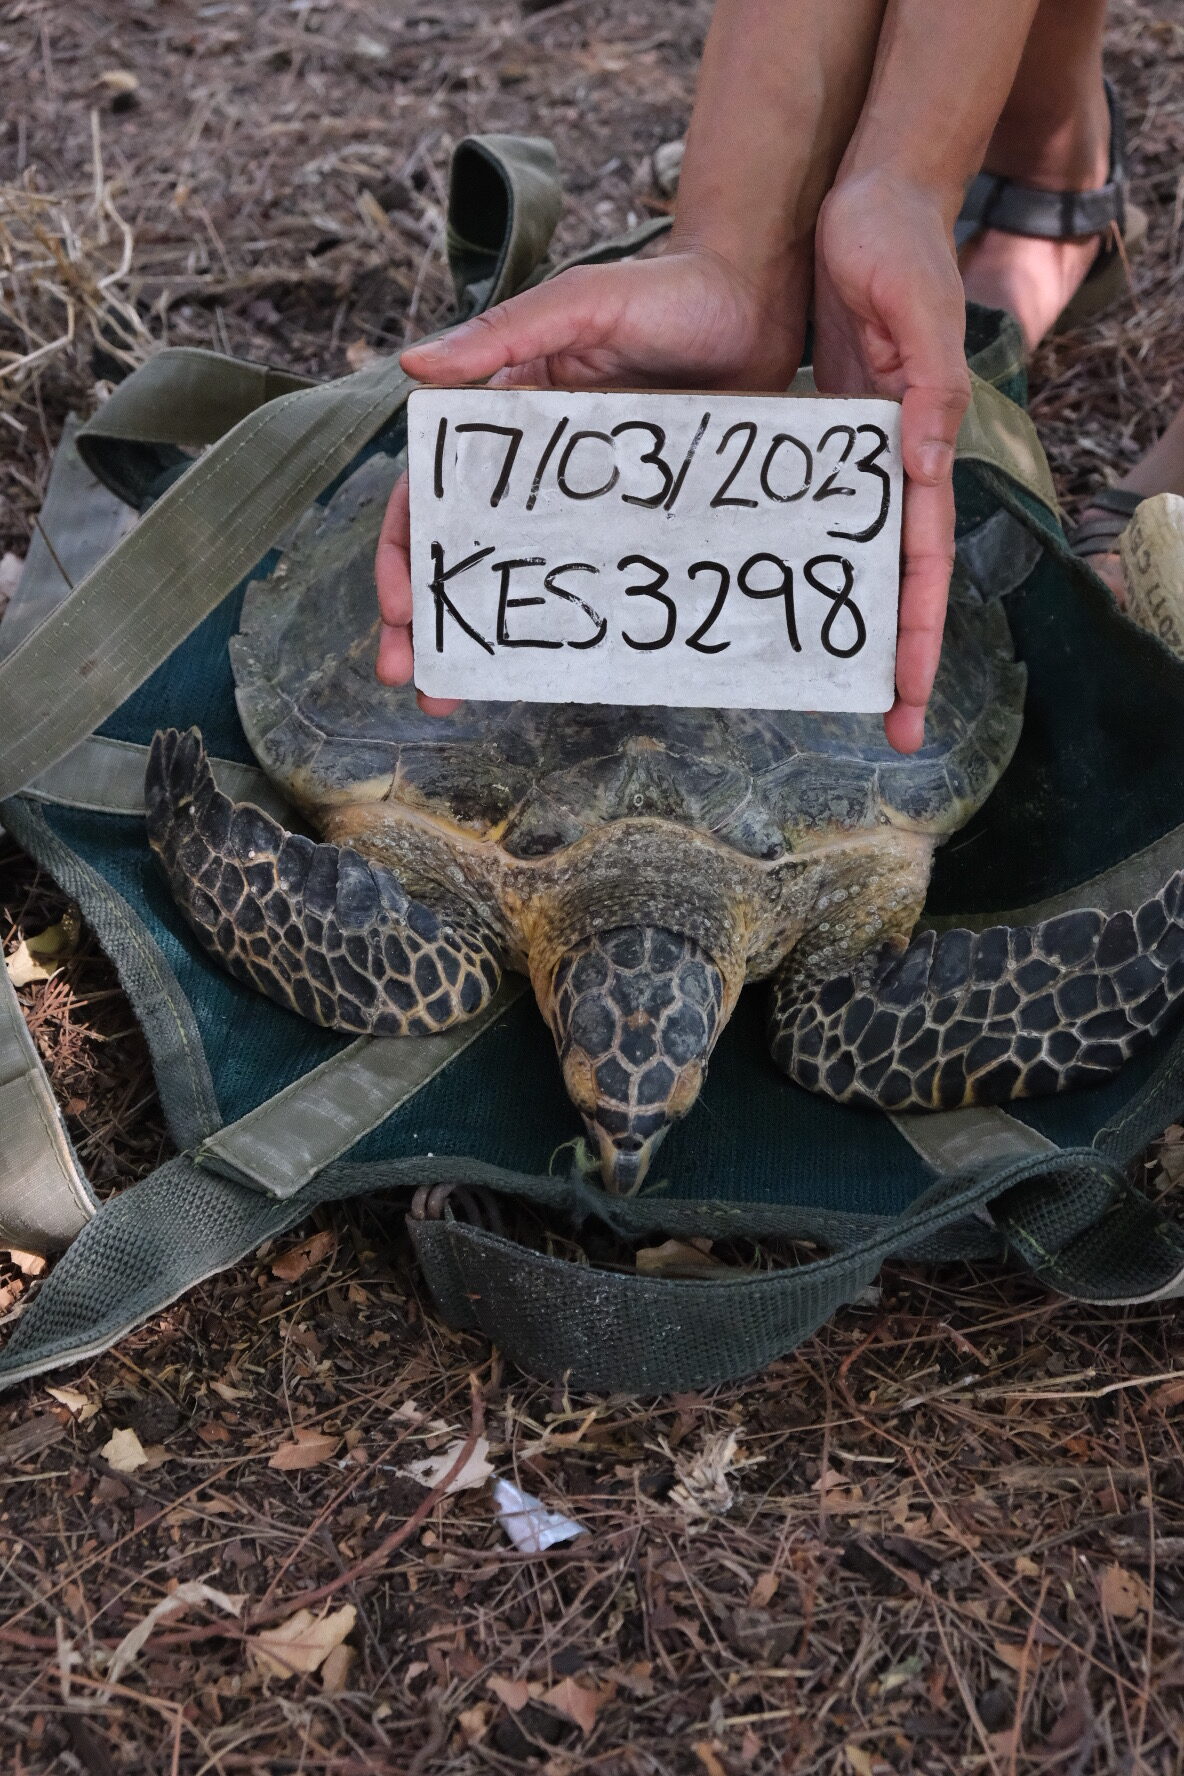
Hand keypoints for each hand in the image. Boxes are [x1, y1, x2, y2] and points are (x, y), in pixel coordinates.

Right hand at [375, 245, 807, 704]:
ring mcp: (588, 503)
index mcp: (504, 421)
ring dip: (483, 637)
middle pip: (463, 550)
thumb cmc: (669, 290)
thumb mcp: (582, 302)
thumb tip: (412, 366)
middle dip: (428, 615)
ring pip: (521, 578)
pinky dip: (567, 628)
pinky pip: (597, 580)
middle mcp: (535, 471)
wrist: (765, 303)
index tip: (400, 607)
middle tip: (407, 675)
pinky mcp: (642, 522)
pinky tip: (548, 672)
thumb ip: (506, 333)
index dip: (408, 550)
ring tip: (456, 693)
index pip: (432, 492)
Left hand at [812, 172, 970, 753]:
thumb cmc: (897, 252)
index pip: (923, 568)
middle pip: (893, 586)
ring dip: (842, 625)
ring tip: (822, 689)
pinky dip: (785, 561)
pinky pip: (797, 518)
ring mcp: (850, 464)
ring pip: (845, 562)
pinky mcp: (813, 444)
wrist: (859, 208)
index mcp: (919, 454)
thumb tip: (926, 468)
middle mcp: (889, 472)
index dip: (919, 640)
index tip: (911, 706)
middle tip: (892, 731)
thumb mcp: (918, 314)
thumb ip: (927, 390)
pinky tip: (754, 600)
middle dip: (895, 659)